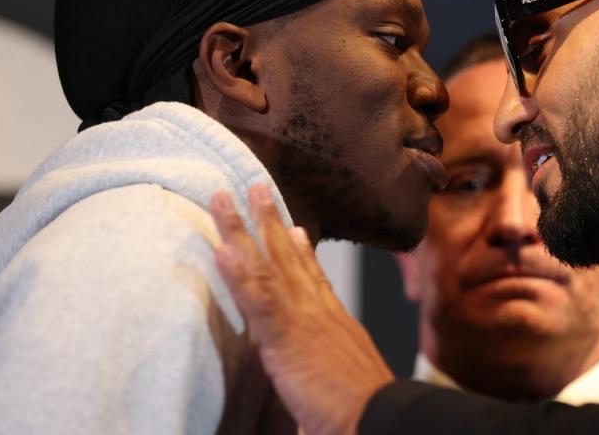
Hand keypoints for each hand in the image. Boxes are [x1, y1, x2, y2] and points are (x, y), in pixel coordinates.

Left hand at [210, 184, 394, 434]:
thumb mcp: (352, 371)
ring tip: (222, 198)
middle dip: (267, 219)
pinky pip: (257, 301)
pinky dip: (238, 274)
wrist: (377, 415)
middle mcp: (317, 309)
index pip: (313, 275)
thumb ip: (339, 355)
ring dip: (242, 229)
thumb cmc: (364, 405)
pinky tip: (221, 250)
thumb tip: (338, 354)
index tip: (291, 223)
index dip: (300, 248)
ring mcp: (301, 319)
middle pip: (287, 256)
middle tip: (254, 186)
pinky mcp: (285, 338)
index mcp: (334, 318)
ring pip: (265, 266)